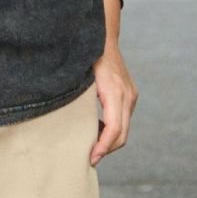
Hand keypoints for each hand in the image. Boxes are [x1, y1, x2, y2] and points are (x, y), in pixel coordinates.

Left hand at [89, 46, 137, 165]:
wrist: (103, 38)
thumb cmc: (86, 56)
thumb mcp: (79, 79)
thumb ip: (77, 102)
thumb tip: (65, 127)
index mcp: (114, 93)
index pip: (114, 130)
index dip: (102, 147)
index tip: (91, 159)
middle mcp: (127, 96)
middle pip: (122, 134)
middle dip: (106, 150)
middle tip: (89, 159)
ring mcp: (131, 95)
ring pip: (124, 129)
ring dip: (109, 141)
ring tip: (91, 147)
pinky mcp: (130, 95)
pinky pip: (123, 119)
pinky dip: (112, 129)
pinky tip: (97, 129)